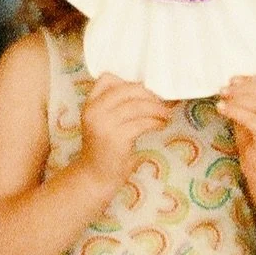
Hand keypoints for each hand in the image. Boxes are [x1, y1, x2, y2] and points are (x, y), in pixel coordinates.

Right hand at [78, 73, 170, 191]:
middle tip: (161, 103)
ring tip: (165, 114)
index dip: (128, 82)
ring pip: (138, 106)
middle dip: (149, 94)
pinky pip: (143, 123)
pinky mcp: (117, 138)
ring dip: (157, 108)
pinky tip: (161, 125)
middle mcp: (94, 111)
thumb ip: (115, 107)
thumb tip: (147, 92)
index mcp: (90, 104)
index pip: (107, 79)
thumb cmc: (104, 149)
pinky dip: (156, 122)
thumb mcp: (103, 122)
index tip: (144, 92)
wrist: (96, 176)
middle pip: (127, 89)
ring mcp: (105, 124)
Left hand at [217, 73, 255, 174]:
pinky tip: (222, 109)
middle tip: (223, 89)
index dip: (251, 78)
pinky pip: (250, 117)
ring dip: (236, 98)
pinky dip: (233, 110)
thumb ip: (248, 97)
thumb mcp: (253, 113)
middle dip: (241, 87)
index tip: (233, 80)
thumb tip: (232, 82)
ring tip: (221, 99)